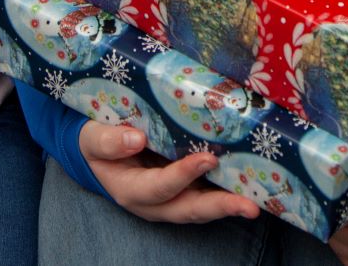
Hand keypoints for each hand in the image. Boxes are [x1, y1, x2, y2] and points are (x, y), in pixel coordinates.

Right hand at [78, 121, 258, 223]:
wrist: (99, 146)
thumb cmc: (96, 140)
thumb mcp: (92, 138)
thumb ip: (108, 141)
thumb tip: (135, 138)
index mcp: (130, 190)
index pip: (159, 188)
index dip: (182, 176)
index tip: (207, 159)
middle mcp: (154, 202)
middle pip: (189, 209)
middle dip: (219, 207)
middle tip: (248, 205)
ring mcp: (173, 196)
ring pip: (203, 206)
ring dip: (230, 204)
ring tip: (256, 202)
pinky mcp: (186, 186)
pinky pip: (208, 192)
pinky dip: (229, 190)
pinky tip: (251, 183)